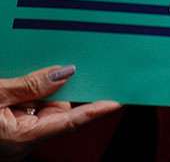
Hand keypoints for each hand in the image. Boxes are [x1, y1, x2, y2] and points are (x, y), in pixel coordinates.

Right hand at [0, 65, 119, 153]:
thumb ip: (30, 85)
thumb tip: (64, 73)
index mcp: (23, 137)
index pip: (70, 122)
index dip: (95, 110)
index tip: (117, 101)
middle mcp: (22, 143)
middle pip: (57, 112)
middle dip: (58, 89)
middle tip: (60, 67)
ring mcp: (15, 140)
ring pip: (41, 111)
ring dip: (37, 93)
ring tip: (17, 82)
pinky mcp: (8, 135)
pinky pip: (27, 114)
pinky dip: (25, 99)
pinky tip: (14, 88)